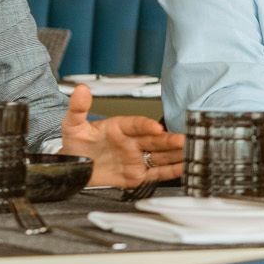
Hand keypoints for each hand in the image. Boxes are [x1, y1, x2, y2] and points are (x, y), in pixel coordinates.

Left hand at [57, 82, 184, 188]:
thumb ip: (78, 108)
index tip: (154, 127)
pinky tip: (184, 166)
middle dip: (170, 140)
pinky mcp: (138, 174)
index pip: (136, 125)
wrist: (74, 169)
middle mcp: (132, 142)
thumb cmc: (77, 145)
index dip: (146, 125)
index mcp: (119, 128)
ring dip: (176, 154)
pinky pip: (157, 172)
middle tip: (183, 139)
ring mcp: (136, 158)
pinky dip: (171, 171)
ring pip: (160, 155)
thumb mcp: (72, 125)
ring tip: (190, 152)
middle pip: (154, 140)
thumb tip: (80, 89)